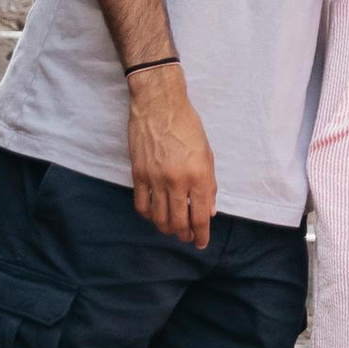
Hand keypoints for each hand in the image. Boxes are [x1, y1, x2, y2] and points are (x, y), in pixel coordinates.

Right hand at [127, 68, 216, 247]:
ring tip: (172, 229)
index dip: (201, 235)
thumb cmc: (188, 126)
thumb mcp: (207, 154)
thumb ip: (209, 185)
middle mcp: (177, 181)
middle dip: (185, 235)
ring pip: (159, 218)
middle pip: (179, 222)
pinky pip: (142, 205)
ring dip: (167, 229)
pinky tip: (154, 215)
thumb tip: (208, 212)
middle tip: (187, 238)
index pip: (200, 216)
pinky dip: (148, 216)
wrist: (159, 105)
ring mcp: (156, 179)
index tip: (201, 243)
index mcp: (199, 175)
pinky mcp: (139, 174)